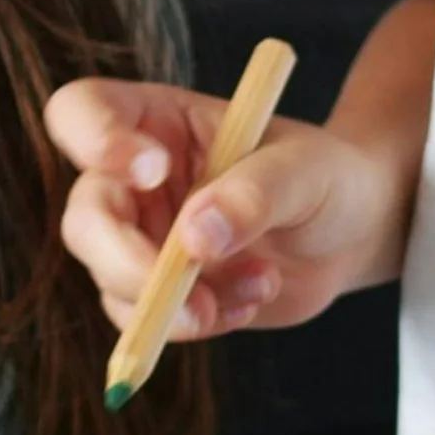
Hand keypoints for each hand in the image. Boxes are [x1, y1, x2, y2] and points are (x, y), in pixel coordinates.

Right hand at [46, 76, 403, 337]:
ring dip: (179, 301)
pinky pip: (149, 321)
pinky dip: (200, 322)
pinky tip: (254, 299)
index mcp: (156, 120)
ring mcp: (143, 238)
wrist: (353, 232)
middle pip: (84, 216)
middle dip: (128, 260)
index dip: (95, 140)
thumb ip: (254, 194)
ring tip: (261, 283)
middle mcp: (133, 180)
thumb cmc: (327, 176)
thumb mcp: (305, 170)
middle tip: (188, 288)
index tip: (153, 172)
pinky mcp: (160, 291)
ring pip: (110, 279)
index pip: (81, 112)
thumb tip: (195, 240)